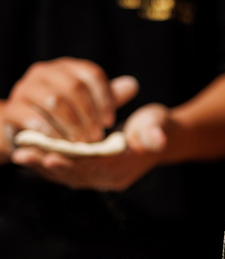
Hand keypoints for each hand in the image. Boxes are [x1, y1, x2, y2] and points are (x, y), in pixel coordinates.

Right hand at [2, 57, 137, 143]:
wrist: (22, 127)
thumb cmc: (61, 115)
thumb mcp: (86, 105)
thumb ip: (107, 97)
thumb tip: (132, 85)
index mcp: (66, 68)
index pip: (92, 74)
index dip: (105, 98)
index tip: (110, 122)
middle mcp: (44, 72)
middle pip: (75, 86)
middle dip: (90, 114)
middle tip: (98, 136)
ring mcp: (25, 88)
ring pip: (55, 101)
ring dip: (73, 125)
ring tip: (83, 143)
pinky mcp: (13, 109)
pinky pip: (34, 118)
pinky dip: (53, 133)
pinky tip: (63, 145)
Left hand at [9, 103, 171, 190]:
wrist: (159, 136)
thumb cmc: (157, 127)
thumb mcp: (158, 126)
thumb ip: (155, 134)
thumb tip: (157, 140)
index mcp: (124, 167)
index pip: (95, 167)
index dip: (73, 161)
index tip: (51, 155)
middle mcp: (110, 178)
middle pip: (76, 173)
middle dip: (49, 164)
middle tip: (24, 155)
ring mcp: (99, 177)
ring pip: (67, 174)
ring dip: (42, 166)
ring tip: (20, 155)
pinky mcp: (90, 172)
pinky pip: (66, 170)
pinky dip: (47, 163)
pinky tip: (28, 154)